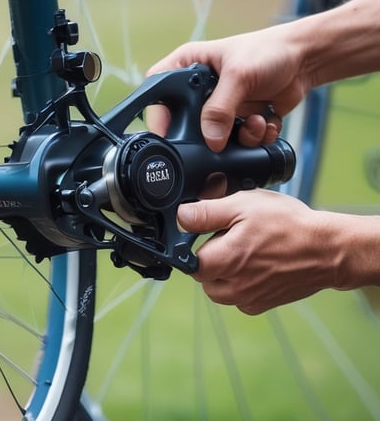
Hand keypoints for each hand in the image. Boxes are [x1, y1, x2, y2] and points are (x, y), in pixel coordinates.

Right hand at [146, 26, 309, 151]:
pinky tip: (266, 120)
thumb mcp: (240, 76)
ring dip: (239, 136)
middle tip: (224, 131)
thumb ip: (220, 108)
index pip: (159, 93)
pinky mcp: (238, 119)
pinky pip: (239, 140)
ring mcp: (219, 106)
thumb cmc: (270, 50)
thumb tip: (210, 139)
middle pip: (186, 123)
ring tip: (256, 121)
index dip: (159, 116)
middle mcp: (199, 88)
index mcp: (187, 66)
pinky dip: (255, 136)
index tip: (169, 135)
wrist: (306, 58)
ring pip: (215, 137)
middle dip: (209, 133)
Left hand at [178, 189, 335, 314]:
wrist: (329, 250)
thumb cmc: (289, 226)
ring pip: (219, 289)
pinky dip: (242, 284)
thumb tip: (182, 216)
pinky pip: (239, 298)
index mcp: (225, 261)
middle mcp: (234, 286)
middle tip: (233, 240)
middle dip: (211, 258)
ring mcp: (248, 298)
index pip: (188, 262)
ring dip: (225, 273)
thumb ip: (207, 213)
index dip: (195, 245)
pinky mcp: (262, 304)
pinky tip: (257, 266)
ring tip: (246, 253)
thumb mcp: (243, 206)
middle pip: (203, 277)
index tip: (210, 236)